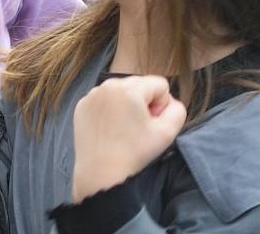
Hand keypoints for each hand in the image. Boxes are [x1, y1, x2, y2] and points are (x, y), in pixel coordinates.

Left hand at [71, 76, 186, 202]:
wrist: (100, 174)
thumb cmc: (134, 153)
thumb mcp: (167, 133)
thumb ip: (177, 110)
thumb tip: (170, 101)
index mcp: (131, 88)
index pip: (160, 85)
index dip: (161, 106)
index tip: (151, 124)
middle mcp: (109, 85)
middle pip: (139, 85)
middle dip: (143, 103)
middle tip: (138, 128)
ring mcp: (93, 94)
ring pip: (121, 91)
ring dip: (126, 105)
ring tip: (123, 129)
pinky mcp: (82, 105)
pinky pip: (104, 99)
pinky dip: (109, 110)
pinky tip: (109, 129)